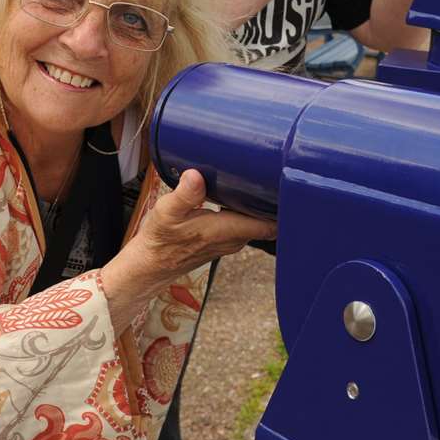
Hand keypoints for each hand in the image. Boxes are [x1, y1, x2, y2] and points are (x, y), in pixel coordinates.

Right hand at [121, 170, 275, 283]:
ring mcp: (231, 241)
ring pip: (258, 222)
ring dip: (262, 206)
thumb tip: (196, 176)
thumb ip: (184, 195)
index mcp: (227, 231)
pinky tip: (243, 195)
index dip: (286, 208)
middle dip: (276, 201)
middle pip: (269, 221)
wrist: (149, 266)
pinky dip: (249, 211)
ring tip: (264, 180)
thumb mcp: (167, 213)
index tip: (290, 187)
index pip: (271, 224)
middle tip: (279, 174)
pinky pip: (246, 224)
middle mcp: (235, 239)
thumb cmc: (159, 242)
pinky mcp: (224, 240)